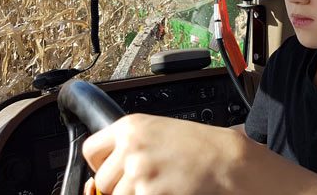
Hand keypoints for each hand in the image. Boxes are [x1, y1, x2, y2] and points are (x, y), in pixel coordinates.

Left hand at [82, 113, 246, 194]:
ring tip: (159, 185)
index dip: (99, 164)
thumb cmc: (198, 145)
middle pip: (102, 181)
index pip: (90, 150)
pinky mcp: (150, 193)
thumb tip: (103, 170)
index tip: (110, 170)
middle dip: (118, 186)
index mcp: (130, 127)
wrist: (225, 159)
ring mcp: (139, 172)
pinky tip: (167, 190)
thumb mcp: (158, 131)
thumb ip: (128, 145)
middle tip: (144, 181)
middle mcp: (130, 148)